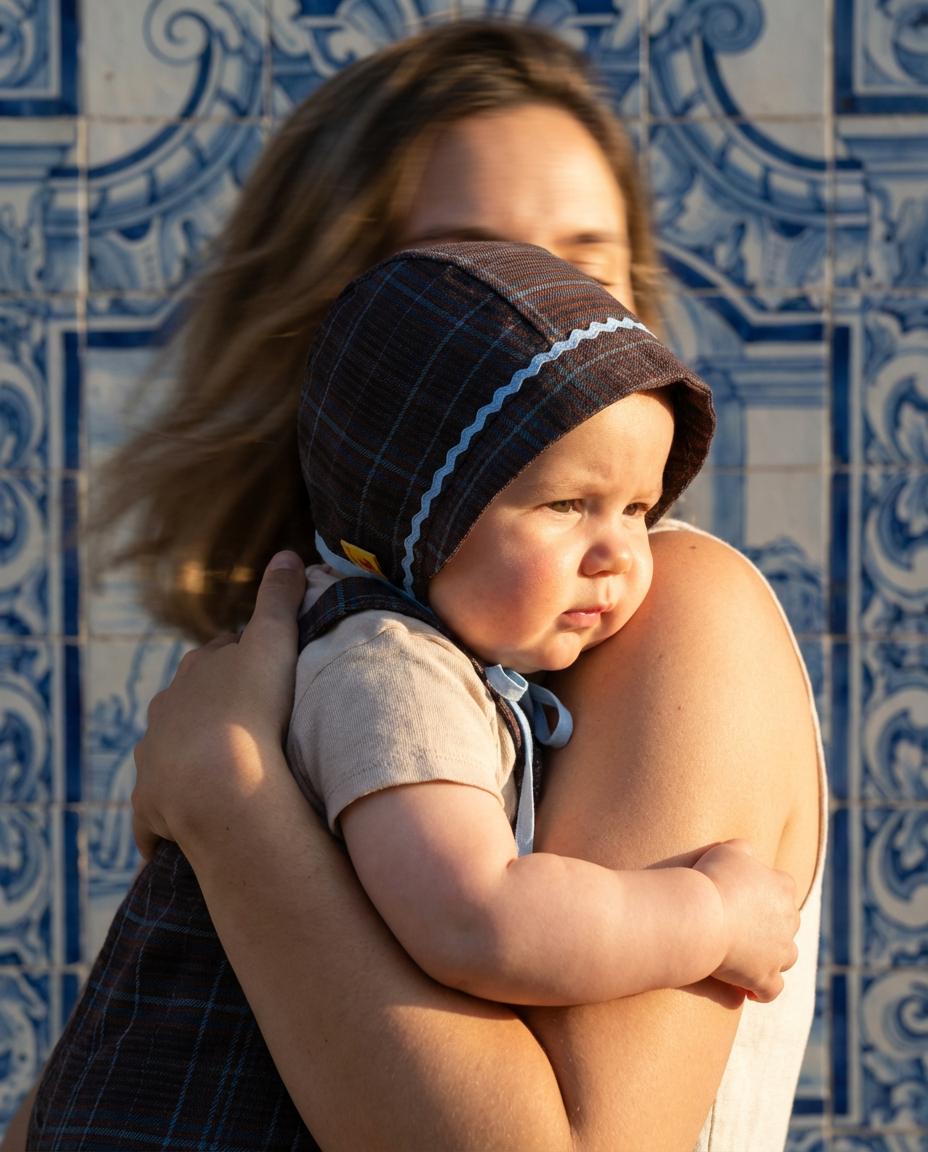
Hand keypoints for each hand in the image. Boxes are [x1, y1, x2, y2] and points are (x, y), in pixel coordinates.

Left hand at [131, 551, 306, 859]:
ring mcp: (154, 758)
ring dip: (189, 762)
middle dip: (210, 710)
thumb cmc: (251, 708)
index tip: (262, 674)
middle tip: (247, 727)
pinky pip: (153, 815)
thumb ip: (279, 599)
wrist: (218, 781)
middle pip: (188, 704)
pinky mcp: (150, 805)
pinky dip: (162, 823)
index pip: (217, 657)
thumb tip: (288, 552)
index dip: (240, 663)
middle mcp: (166, 710)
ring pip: (169, 754)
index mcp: (196, 672)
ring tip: (224, 780)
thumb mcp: (273, 644)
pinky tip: (179, 836)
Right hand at [693, 839, 798, 1002]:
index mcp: (782, 886)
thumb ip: (744, 850)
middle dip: (771, 927)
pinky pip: (772, 989)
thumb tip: (749, 853)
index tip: (746, 897)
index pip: (783, 888)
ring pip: (786, 957)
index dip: (765, 893)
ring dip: (772, 958)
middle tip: (744, 928)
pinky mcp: (766, 977)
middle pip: (787, 924)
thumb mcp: (728, 850)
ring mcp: (780, 951)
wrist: (702, 914)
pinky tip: (747, 991)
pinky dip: (762, 990)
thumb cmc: (712, 878)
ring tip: (749, 959)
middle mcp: (789, 920)